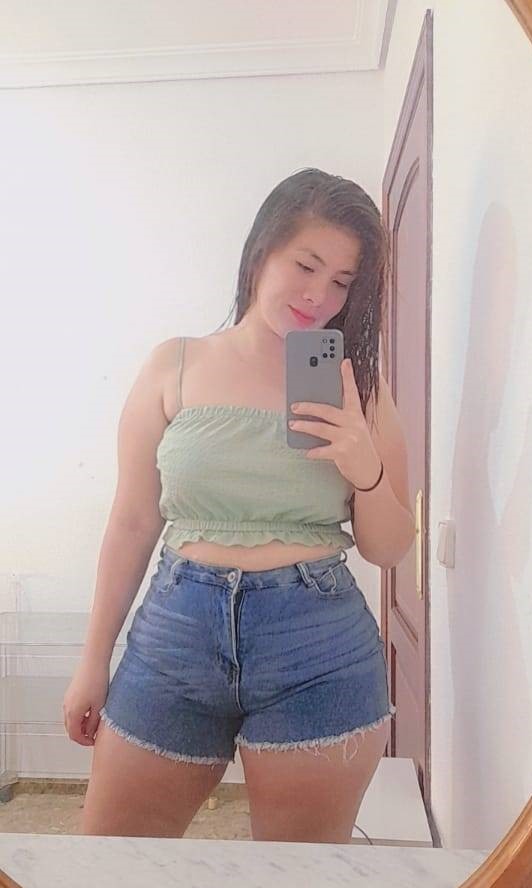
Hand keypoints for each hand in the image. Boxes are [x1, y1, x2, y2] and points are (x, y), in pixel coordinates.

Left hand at [289, 358, 382, 488]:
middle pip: (327, 410)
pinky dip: (313, 452)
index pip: (351, 392)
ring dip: (304, 426)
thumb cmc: (358, 446)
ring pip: (321, 428)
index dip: (347, 376)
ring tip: (293, 424)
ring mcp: (349, 437)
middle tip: (294, 406)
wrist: (370, 471)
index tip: (343, 361)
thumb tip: (316, 409)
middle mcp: (353, 423)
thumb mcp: (354, 429)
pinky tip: (306, 452)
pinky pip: (322, 450)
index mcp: (356, 415)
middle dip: (308, 407)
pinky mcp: (343, 452)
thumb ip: (341, 418)